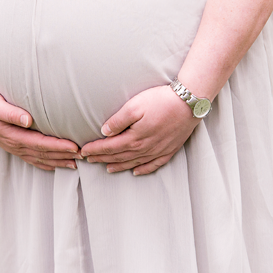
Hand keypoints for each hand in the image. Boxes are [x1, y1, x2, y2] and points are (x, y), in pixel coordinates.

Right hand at [0, 84, 80, 170]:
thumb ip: (10, 112)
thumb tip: (28, 120)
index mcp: (13, 136)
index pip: (41, 144)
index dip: (58, 147)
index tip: (75, 147)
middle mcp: (15, 144)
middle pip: (44, 154)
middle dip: (64, 156)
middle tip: (84, 155)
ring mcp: (15, 147)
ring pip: (40, 158)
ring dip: (58, 161)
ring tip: (76, 163)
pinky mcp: (14, 145)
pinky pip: (33, 158)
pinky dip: (46, 162)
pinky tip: (57, 164)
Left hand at [80, 85, 200, 175]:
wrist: (189, 103)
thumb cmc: (161, 100)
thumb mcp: (134, 106)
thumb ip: (118, 120)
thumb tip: (104, 132)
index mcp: (134, 138)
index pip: (109, 147)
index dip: (95, 150)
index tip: (83, 152)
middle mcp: (145, 148)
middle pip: (119, 156)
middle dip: (102, 158)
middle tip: (89, 160)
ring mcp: (158, 151)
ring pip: (134, 163)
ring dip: (119, 166)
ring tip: (107, 168)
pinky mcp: (169, 149)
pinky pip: (154, 165)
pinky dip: (143, 170)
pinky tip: (136, 171)